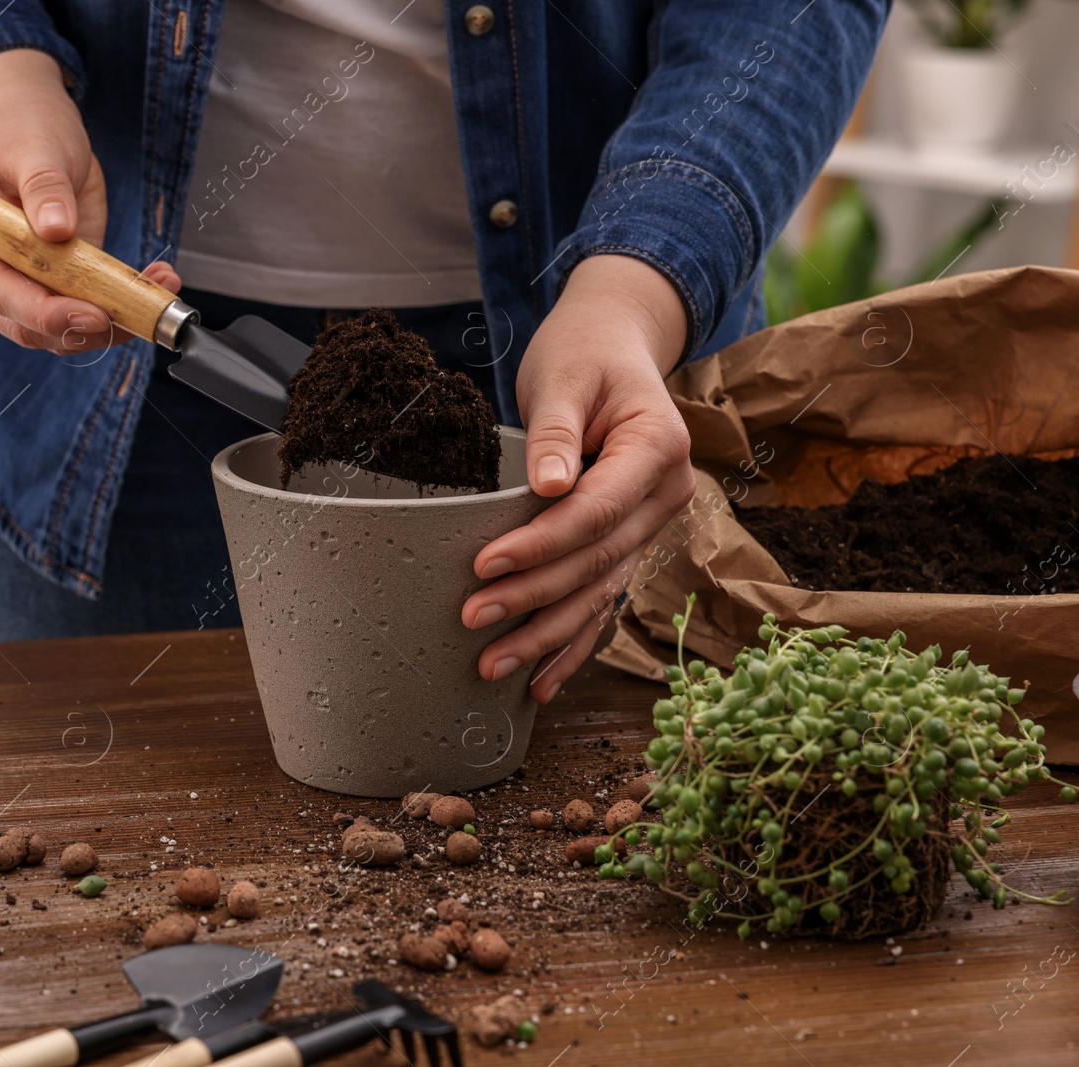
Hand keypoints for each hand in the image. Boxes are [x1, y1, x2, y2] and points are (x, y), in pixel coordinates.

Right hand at [0, 49, 180, 353]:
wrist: (29, 123)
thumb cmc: (19, 128)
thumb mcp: (33, 146)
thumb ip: (42, 186)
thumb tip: (55, 229)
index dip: (44, 311)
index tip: (91, 312)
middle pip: (27, 325)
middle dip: (81, 326)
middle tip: (132, 312)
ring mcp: (16, 285)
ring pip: (58, 331)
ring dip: (110, 322)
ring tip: (156, 290)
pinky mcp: (52, 285)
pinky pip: (81, 312)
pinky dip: (119, 308)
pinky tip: (154, 283)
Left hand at [461, 255, 696, 702]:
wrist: (615, 345)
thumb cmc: (585, 354)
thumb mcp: (565, 377)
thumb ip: (556, 431)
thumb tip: (548, 487)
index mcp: (658, 450)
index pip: (597, 512)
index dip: (542, 544)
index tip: (486, 565)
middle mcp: (666, 495)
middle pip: (596, 560)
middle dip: (533, 597)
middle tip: (473, 619)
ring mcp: (651, 524)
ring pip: (600, 591)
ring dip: (548, 635)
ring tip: (494, 665)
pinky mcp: (628, 540)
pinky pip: (603, 598)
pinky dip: (573, 642)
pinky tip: (540, 682)